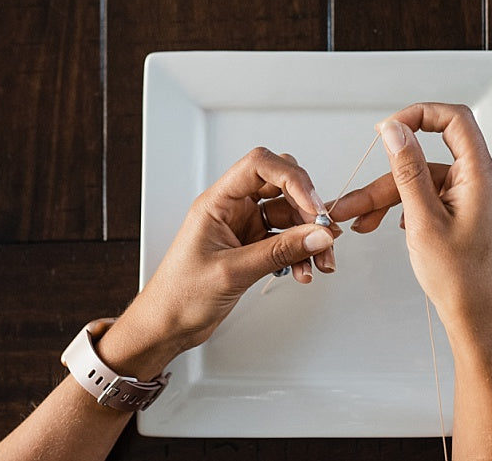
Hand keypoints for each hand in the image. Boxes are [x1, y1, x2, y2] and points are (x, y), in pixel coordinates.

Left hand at [106, 148, 336, 375]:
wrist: (167, 325)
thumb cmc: (180, 295)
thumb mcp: (233, 272)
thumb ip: (279, 252)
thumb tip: (318, 236)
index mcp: (217, 201)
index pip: (259, 166)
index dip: (292, 179)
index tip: (313, 206)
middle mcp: (232, 208)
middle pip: (281, 187)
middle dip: (307, 208)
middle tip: (324, 233)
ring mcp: (243, 227)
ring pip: (289, 216)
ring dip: (310, 236)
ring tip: (320, 261)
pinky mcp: (252, 246)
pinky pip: (286, 240)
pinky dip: (300, 253)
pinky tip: (304, 270)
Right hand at [328, 103, 491, 337]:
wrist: (477, 320)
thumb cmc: (462, 280)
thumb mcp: (423, 220)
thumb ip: (406, 169)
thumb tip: (395, 130)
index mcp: (480, 176)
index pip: (454, 120)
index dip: (419, 115)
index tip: (388, 127)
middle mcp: (480, 182)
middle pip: (425, 159)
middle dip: (385, 178)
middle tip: (354, 198)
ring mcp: (473, 199)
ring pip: (421, 182)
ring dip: (387, 199)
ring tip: (359, 219)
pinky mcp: (464, 213)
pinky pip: (428, 198)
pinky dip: (403, 207)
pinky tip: (386, 224)